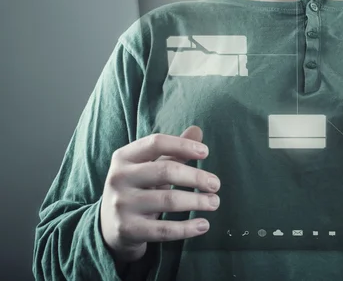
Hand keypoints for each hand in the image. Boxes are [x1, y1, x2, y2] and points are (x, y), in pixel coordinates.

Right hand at [100, 126, 220, 262]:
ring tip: (214, 202)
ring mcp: (122, 205)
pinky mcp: (128, 230)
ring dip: (197, 201)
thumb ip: (173, 150)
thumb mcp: (150, 166)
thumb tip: (198, 130)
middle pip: (165, 171)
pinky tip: (204, 225)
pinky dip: (187, 228)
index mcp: (124, 157)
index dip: (183, 145)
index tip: (206, 152)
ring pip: (168, 200)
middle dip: (196, 177)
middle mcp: (119, 178)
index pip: (156, 142)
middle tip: (216, 184)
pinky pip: (163, 229)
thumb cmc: (138, 187)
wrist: (109, 226)